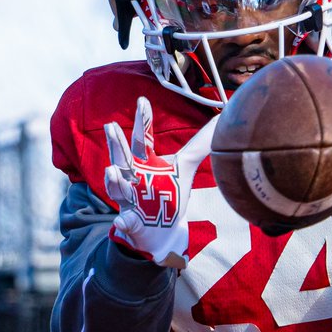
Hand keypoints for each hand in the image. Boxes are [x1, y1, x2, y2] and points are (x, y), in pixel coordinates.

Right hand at [103, 98, 215, 267]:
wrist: (161, 230)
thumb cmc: (169, 193)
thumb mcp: (185, 166)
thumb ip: (200, 143)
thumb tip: (220, 119)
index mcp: (145, 162)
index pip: (142, 138)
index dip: (143, 120)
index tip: (142, 101)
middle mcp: (132, 177)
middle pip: (122, 158)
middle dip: (116, 144)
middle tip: (110, 125)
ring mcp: (129, 200)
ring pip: (118, 188)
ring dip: (114, 180)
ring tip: (111, 170)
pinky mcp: (131, 223)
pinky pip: (126, 222)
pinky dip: (124, 222)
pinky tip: (124, 220)